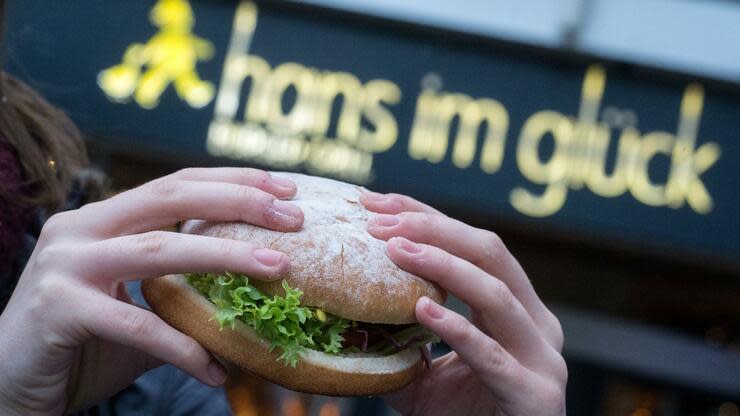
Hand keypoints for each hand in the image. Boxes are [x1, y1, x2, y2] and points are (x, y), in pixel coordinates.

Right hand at [0, 168, 303, 414]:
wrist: (8, 385)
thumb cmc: (82, 344)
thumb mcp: (140, 307)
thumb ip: (184, 293)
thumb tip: (256, 291)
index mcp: (103, 218)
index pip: (176, 184)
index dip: (232, 181)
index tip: (284, 187)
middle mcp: (81, 228)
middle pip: (171, 196)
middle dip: (239, 201)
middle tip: (293, 215)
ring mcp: (65, 265)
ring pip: (159, 248)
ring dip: (226, 257)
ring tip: (279, 267)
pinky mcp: (58, 309)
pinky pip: (137, 326)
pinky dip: (183, 348)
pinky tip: (215, 369)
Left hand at [362, 192, 565, 415]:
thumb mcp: (425, 374)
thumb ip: (397, 344)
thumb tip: (344, 318)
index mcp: (516, 307)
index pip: (472, 244)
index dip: (426, 216)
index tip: (376, 202)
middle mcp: (536, 322)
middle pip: (489, 252)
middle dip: (433, 228)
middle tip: (379, 220)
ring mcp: (542, 357)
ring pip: (496, 293)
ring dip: (443, 266)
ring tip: (395, 250)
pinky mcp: (535, 393)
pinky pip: (492, 355)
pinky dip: (457, 329)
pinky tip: (421, 311)